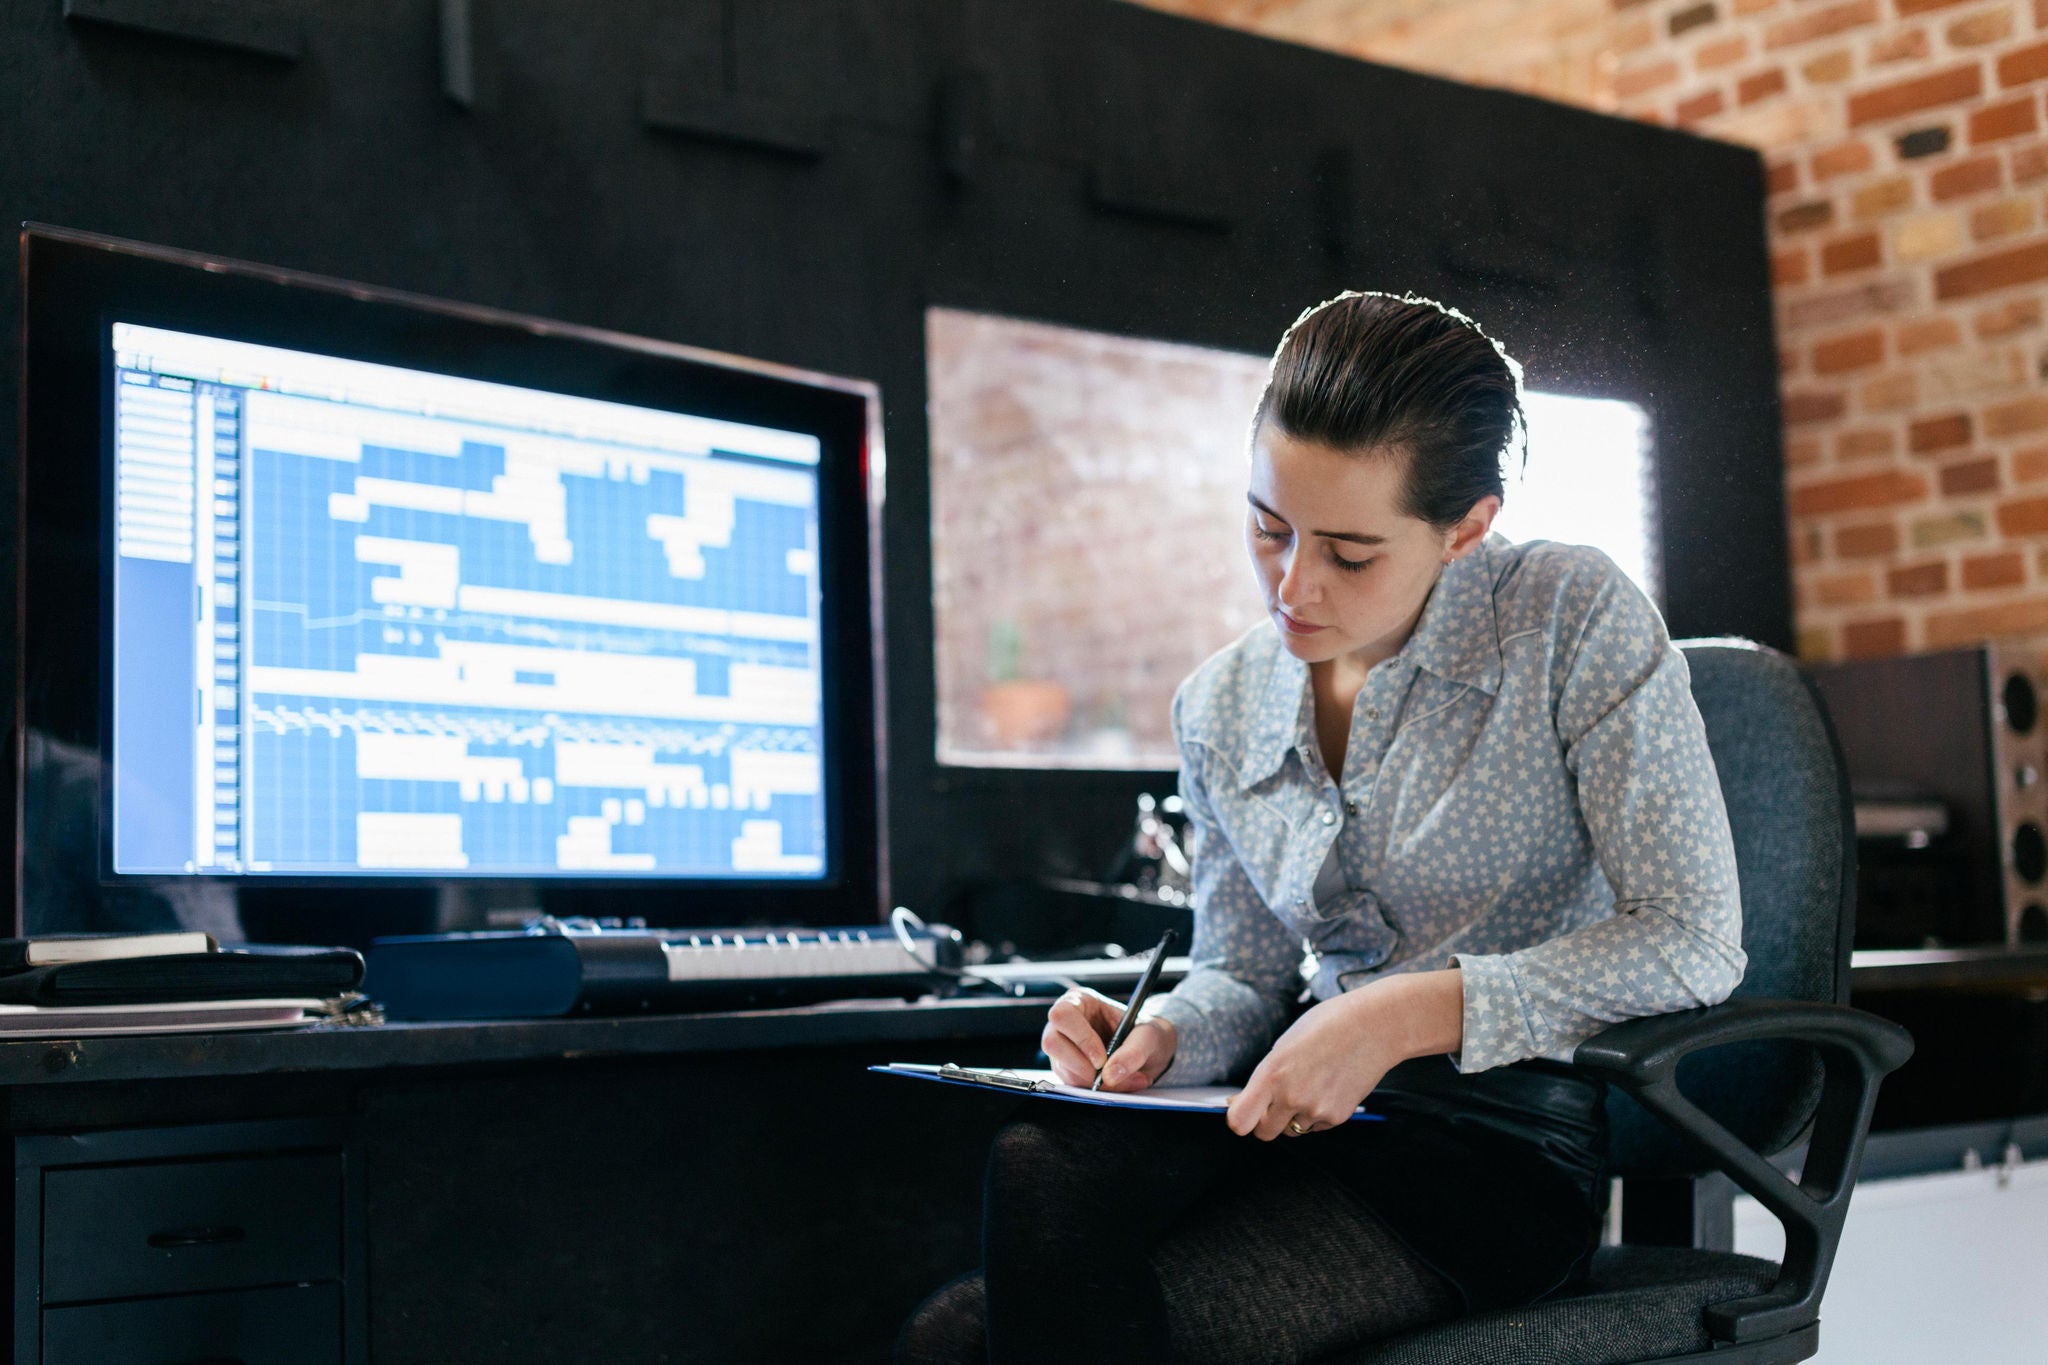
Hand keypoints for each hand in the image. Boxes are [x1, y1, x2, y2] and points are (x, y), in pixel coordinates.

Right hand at [1041, 987, 1178, 1090]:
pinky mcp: (1066, 1068)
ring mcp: (1062, 1046)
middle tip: (1107, 1077)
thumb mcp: (1149, 1037)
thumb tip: (1110, 1075)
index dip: (1080, 1038)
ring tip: (1125, 1080)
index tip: (1102, 1060)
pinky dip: (1094, 1089)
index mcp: (1081, 1001)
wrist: (1149, 1050)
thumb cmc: (1146, 1033)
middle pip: (1052, 1042)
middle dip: (1080, 1065)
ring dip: (1092, 1081)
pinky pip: (1070, 1083)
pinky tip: (1116, 1084)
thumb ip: (1133, 1052)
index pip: (1064, 1015)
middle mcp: (1065, 1023)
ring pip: (1061, 1067)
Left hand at [1226, 968, 1463, 1140]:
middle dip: (1265, 1121)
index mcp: (1272, 1074)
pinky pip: (1315, 1127)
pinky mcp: (1337, 1118)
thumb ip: (1263, 1078)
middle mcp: (1291, 1097)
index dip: (1239, 1119)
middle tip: (1275, 1101)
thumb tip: (1240, 1103)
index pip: (1240, 1121)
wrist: (1374, 1027)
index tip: (1243, 1109)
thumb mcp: (1284, 1045)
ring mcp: (1316, 1110)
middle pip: (1264, 1133)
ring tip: (1309, 1085)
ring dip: (1292, 1116)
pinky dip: (1316, 1114)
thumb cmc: (1325, 1027)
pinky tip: (1328, 1087)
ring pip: (1291, 1130)